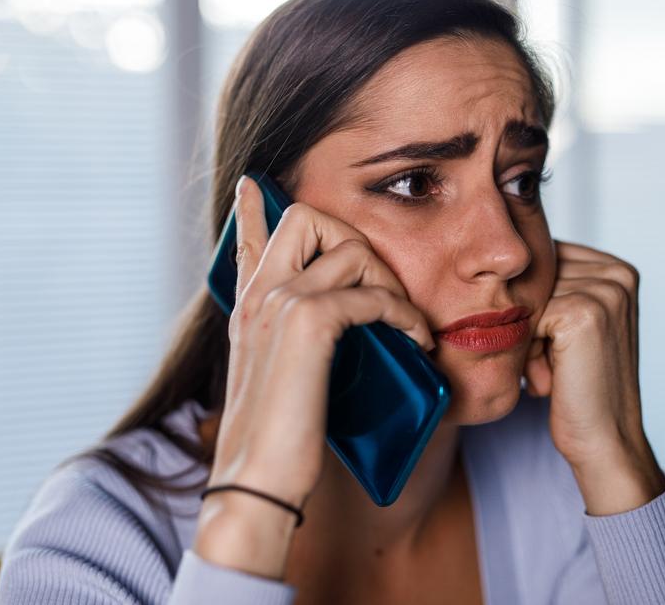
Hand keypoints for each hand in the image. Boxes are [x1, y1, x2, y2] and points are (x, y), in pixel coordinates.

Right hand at [208, 175, 435, 509]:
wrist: (256, 480)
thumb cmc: (275, 440)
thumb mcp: (277, 380)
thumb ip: (291, 345)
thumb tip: (332, 337)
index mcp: (247, 308)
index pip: (248, 241)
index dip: (253, 209)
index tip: (253, 184)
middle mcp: (259, 294)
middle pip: (306, 216)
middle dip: (354, 237)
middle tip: (381, 287)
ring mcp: (279, 302)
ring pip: (349, 248)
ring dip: (391, 281)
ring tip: (407, 322)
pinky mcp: (307, 323)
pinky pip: (372, 294)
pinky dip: (404, 314)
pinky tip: (417, 341)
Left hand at [522, 240, 664, 514]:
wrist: (604, 440)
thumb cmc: (580, 386)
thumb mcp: (572, 326)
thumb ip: (555, 288)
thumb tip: (502, 261)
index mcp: (618, 269)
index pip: (544, 259)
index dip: (533, 302)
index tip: (552, 343)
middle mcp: (617, 273)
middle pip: (533, 276)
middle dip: (530, 322)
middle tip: (552, 365)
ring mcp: (603, 291)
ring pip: (527, 297)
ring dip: (526, 338)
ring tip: (551, 371)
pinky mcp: (583, 313)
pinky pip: (525, 317)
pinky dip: (526, 351)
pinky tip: (548, 377)